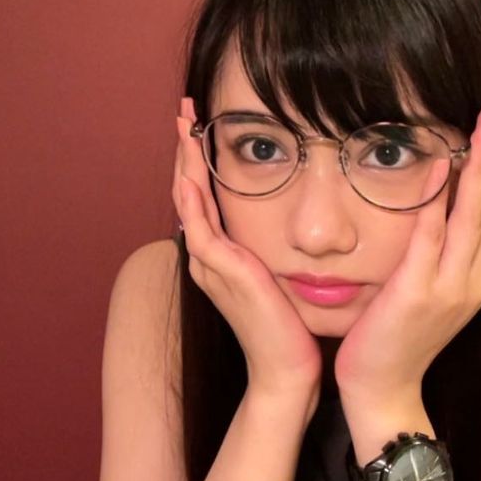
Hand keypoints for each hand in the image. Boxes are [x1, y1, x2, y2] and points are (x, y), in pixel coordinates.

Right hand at [173, 98, 320, 408]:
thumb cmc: (289, 329)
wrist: (287, 370)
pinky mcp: (222, 272)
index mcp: (221, 255)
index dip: (198, 160)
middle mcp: (207, 256)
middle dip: (185, 149)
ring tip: (184, 126)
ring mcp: (210, 263)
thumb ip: (276, 251)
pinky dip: (194, 197)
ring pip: (188, 201)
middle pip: (187, 190)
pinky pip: (201, 227)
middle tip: (185, 110)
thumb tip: (296, 228)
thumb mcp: (280, 279)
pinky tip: (192, 172)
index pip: (203, 197)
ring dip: (184, 161)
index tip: (201, 125)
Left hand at [334, 102, 480, 408]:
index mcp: (477, 277)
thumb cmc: (395, 337)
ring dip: (478, 167)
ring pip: (473, 215)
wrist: (382, 387)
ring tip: (480, 129)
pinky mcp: (421, 292)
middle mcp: (474, 279)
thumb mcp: (425, 291)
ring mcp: (451, 287)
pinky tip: (438, 165)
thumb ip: (435, 253)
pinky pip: (431, 236)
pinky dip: (437, 199)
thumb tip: (432, 206)